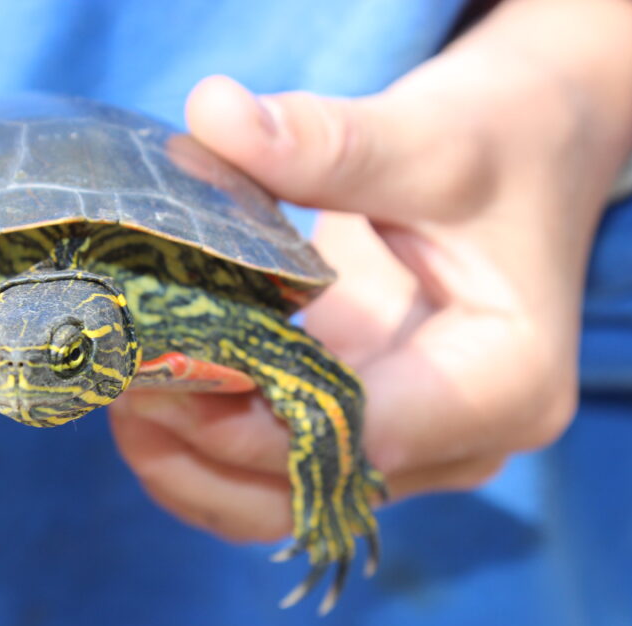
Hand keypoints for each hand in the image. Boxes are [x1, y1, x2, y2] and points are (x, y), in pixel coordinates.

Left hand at [111, 0, 631, 541]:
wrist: (517, 168)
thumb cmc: (495, 154)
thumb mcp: (428, 140)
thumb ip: (326, 142)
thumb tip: (212, 115)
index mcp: (500, 384)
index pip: (360, 438)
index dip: (249, 422)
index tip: (157, 370)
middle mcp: (457, 443)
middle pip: (308, 492)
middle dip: (200, 449)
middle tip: (115, 375)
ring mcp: (403, 446)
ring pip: (278, 503)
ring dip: (187, 464)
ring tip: (114, 389)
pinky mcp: (355, 428)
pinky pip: (268, 471)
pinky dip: (201, 447)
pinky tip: (147, 392)